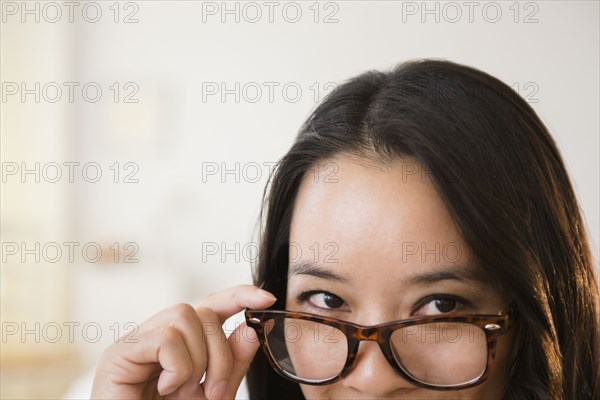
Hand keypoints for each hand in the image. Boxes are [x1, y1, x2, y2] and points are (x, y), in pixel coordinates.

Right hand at [91, 284, 276, 398]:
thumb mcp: (213, 395)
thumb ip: (232, 364)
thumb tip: (251, 329)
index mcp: (179, 345)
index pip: (210, 306)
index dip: (239, 295)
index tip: (266, 299)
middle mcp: (156, 336)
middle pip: (202, 312)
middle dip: (220, 353)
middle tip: (214, 393)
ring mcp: (136, 342)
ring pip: (185, 316)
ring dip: (198, 361)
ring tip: (184, 392)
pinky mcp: (119, 353)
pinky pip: (166, 338)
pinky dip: (178, 368)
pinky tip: (165, 390)